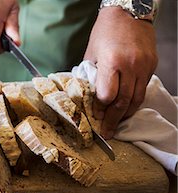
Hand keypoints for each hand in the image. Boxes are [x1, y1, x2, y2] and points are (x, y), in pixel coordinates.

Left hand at [84, 7, 157, 138]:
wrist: (129, 12)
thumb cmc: (105, 32)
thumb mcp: (91, 53)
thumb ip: (90, 75)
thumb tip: (85, 97)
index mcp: (112, 62)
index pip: (107, 95)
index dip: (100, 109)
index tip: (94, 117)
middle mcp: (131, 65)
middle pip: (123, 102)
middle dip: (113, 120)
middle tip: (107, 134)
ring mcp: (144, 66)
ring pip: (136, 99)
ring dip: (125, 114)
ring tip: (116, 125)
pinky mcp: (152, 66)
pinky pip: (142, 89)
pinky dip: (133, 101)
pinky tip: (125, 108)